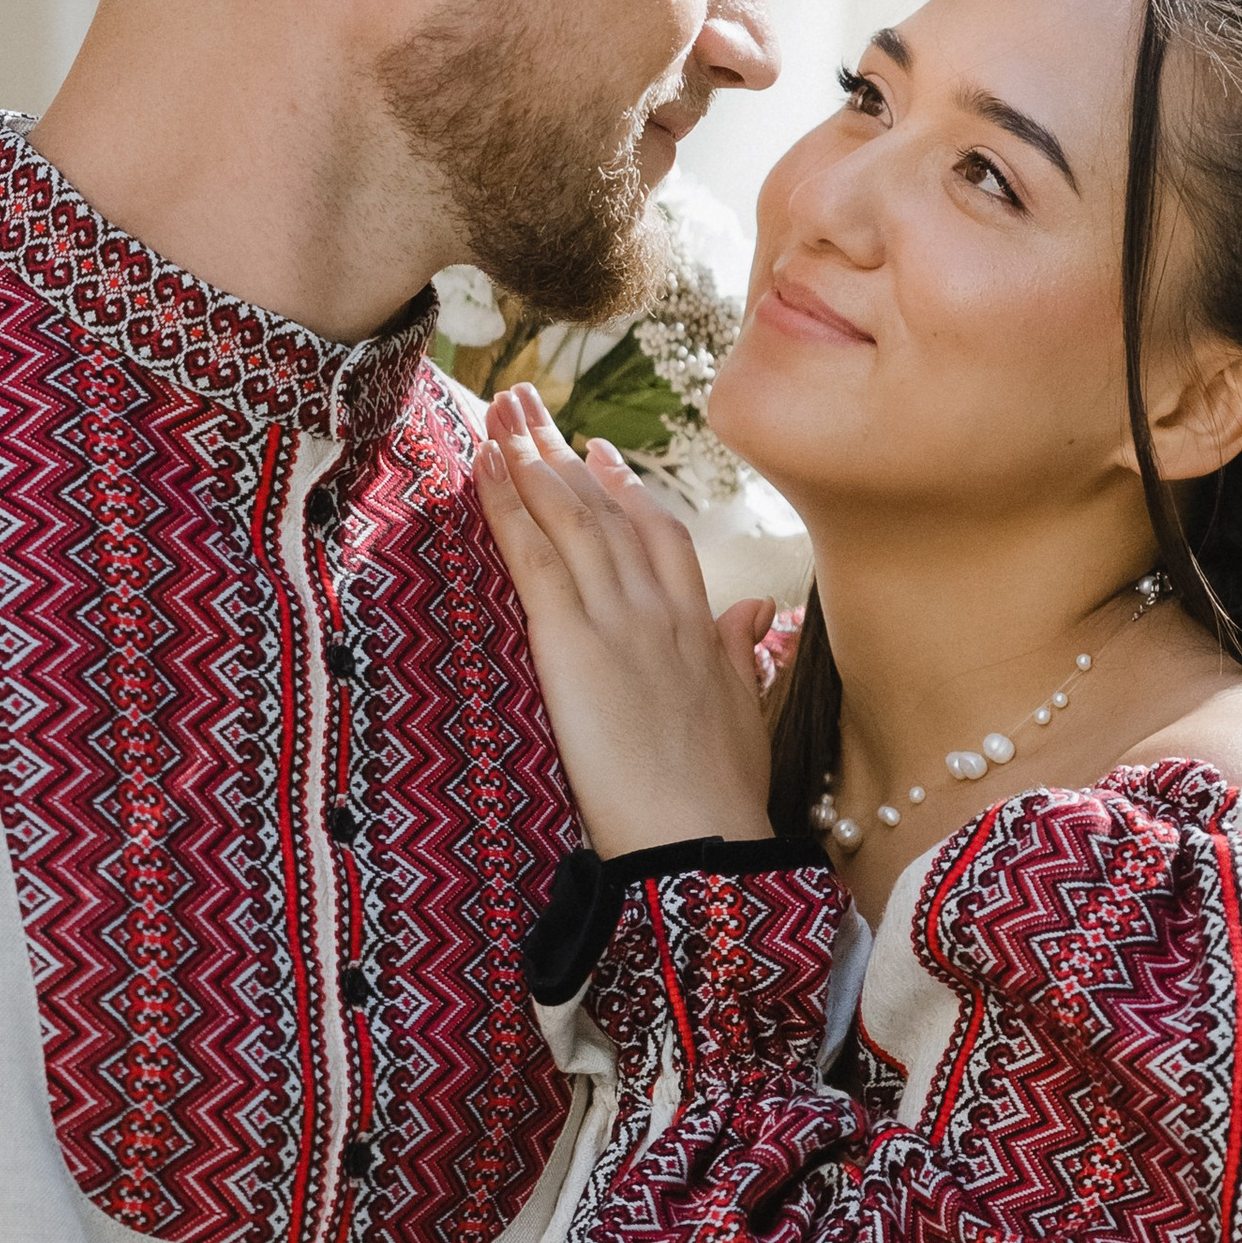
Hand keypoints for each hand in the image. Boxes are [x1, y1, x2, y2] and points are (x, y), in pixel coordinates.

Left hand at [473, 384, 778, 856]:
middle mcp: (658, 606)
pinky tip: (485, 465)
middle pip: (604, 508)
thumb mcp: (744, 714)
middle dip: (561, 451)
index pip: (658, 534)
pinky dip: (507, 504)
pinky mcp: (571, 640)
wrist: (701, 838)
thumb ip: (740, 652)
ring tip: (500, 412)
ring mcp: (616, 617)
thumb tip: (756, 607)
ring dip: (529, 458)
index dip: (623, 489)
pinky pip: (534, 555)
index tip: (597, 452)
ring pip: (567, 517)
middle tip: (529, 404)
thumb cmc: (722, 795)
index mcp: (697, 626)